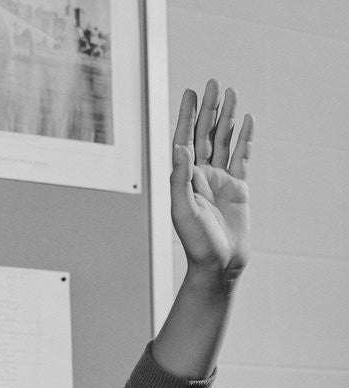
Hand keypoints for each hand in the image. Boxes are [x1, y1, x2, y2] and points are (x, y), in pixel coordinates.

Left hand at [170, 79, 253, 280]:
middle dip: (208, 109)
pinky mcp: (238, 188)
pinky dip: (244, 138)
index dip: (187, 117)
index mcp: (185, 180)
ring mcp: (220, 181)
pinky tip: (247, 121)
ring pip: (223, 142)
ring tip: (231, 94)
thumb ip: (180, 179)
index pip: (185, 140)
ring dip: (227, 118)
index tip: (191, 93)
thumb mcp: (183, 211)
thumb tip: (179, 148)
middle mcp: (201, 176)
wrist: (219, 265)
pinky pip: (242, 157)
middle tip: (212, 83)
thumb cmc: (197, 244)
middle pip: (205, 135)